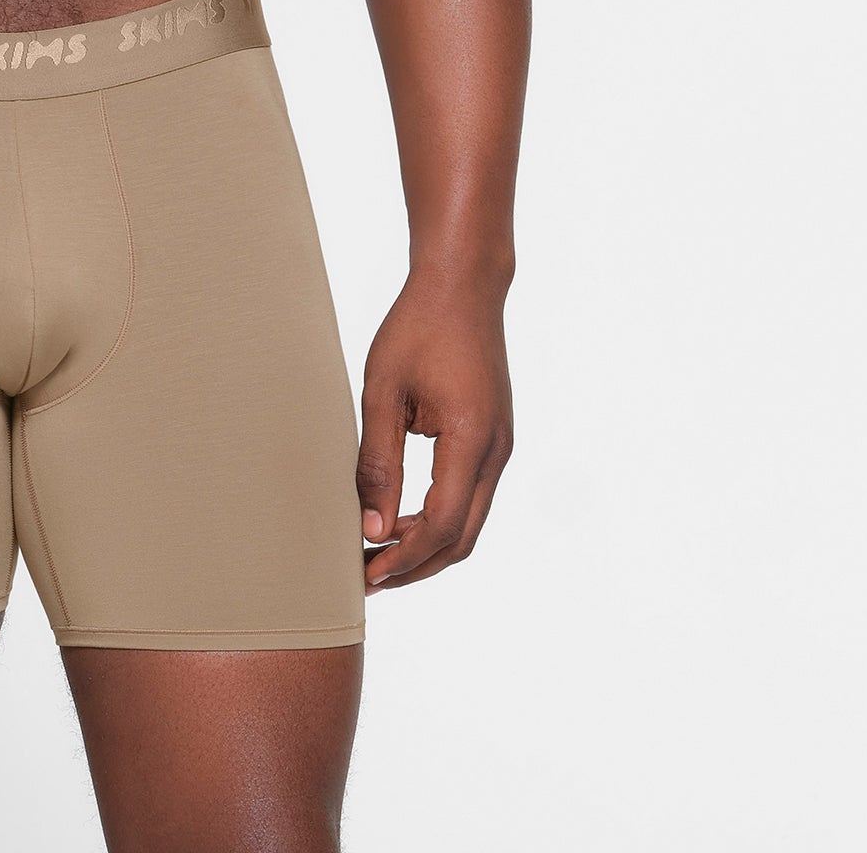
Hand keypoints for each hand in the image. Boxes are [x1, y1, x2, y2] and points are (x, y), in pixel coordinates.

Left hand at [355, 274, 513, 590]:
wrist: (462, 286)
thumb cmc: (417, 328)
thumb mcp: (383, 391)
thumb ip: (378, 462)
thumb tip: (373, 528)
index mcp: (472, 439)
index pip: (442, 525)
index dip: (404, 558)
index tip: (365, 574)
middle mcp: (496, 450)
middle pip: (462, 538)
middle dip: (416, 566)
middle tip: (366, 579)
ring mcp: (500, 446)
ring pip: (469, 521)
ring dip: (427, 545)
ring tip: (376, 554)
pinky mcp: (493, 439)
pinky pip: (469, 496)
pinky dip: (438, 519)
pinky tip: (399, 519)